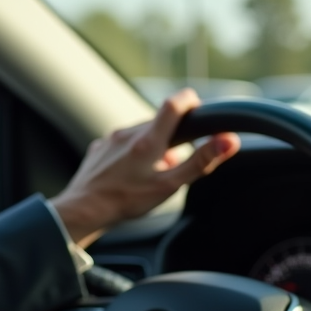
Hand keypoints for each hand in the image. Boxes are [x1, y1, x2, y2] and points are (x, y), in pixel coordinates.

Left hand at [49, 89, 239, 246]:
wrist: (82, 211)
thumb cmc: (126, 201)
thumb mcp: (169, 185)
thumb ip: (199, 162)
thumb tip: (228, 141)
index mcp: (148, 140)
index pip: (173, 105)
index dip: (188, 100)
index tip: (197, 103)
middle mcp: (128, 133)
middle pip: (157, 122)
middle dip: (171, 134)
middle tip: (177, 158)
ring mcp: (110, 140)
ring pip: (139, 133)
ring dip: (152, 145)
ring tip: (153, 172)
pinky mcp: (99, 149)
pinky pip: (122, 143)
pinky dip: (132, 152)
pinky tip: (131, 174)